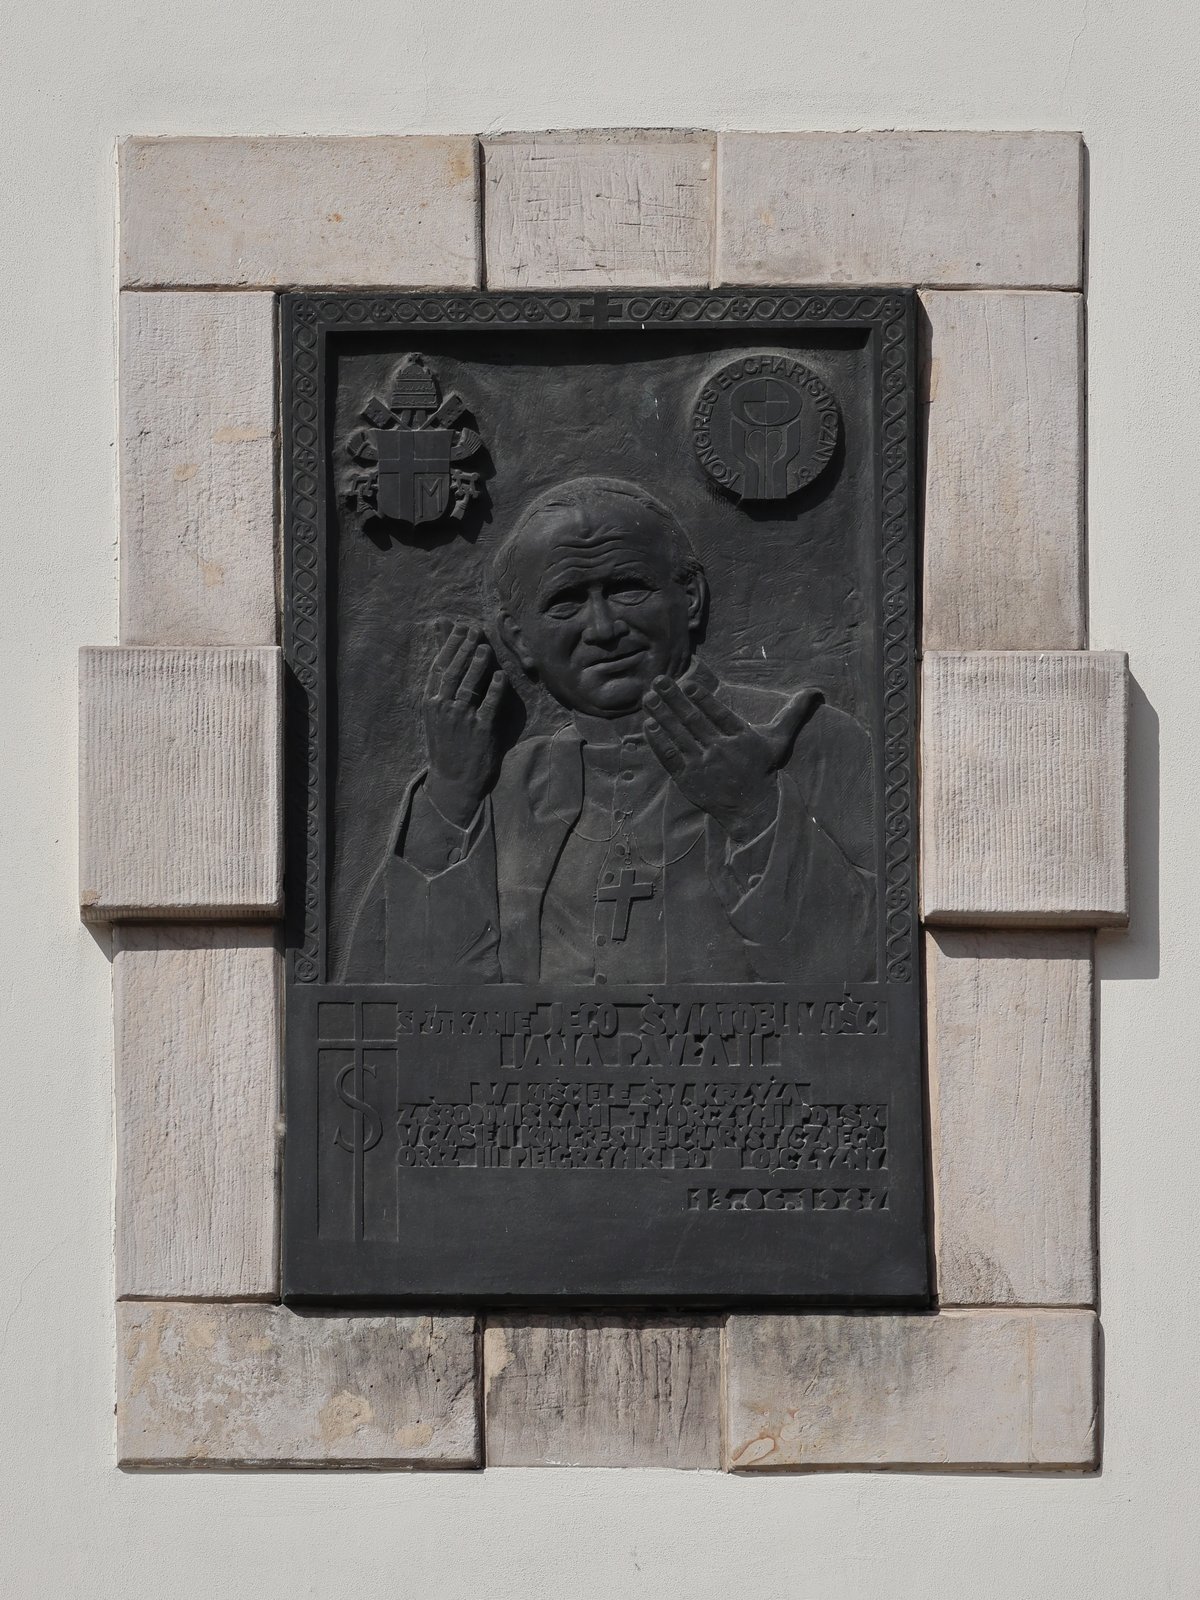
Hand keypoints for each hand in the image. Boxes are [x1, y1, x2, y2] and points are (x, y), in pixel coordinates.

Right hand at [422, 620, 506, 827]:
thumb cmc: (446, 746)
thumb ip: (441, 689)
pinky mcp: (480, 730)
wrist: (453, 780)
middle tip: (474, 629)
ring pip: (469, 685)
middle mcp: (444, 708)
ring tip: (485, 647)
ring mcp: (462, 719)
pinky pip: (489, 705)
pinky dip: (495, 689)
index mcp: (431, 703)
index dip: (449, 644)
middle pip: (453, 671)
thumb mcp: (437, 717)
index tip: (458, 627)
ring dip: (477, 664)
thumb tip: (443, 662)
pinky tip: (500, 676)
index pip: (439, 667)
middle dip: (463, 647)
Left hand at [642, 674, 822, 843]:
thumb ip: (793, 712)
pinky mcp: (688, 779)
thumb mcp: (779, 740)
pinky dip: (659, 742)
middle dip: (673, 699)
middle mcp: (721, 750)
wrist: (752, 809)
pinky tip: (648, 725)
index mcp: (741, 737)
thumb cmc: (763, 768)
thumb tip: (816, 690)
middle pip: (693, 721)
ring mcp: (703, 765)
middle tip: (658, 680)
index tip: (688, 684)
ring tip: (647, 697)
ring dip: (661, 715)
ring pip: (678, 736)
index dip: (704, 699)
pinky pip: (670, 758)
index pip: (720, 715)